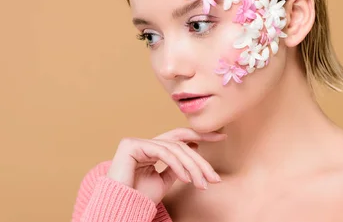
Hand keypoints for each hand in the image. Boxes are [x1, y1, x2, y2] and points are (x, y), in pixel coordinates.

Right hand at [106, 127, 226, 203]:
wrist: (121, 207)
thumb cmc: (140, 196)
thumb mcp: (164, 180)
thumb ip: (177, 166)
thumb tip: (194, 153)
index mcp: (153, 148)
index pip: (180, 137)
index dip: (201, 135)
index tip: (221, 137)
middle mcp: (146, 142)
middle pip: (181, 143)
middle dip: (200, 159)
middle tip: (215, 176)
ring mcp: (138, 142)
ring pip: (175, 149)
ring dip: (192, 168)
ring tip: (202, 184)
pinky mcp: (131, 145)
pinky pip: (164, 153)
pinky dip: (178, 166)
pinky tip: (187, 179)